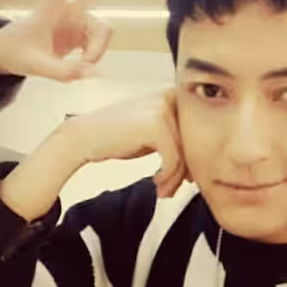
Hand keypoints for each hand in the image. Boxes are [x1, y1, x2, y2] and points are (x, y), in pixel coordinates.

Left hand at [0, 0, 143, 80]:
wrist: (15, 55)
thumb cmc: (18, 52)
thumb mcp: (35, 66)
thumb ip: (63, 72)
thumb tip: (92, 71)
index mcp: (51, 6)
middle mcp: (71, 7)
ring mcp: (81, 18)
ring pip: (104, 31)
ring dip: (97, 51)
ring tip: (80, 66)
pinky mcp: (86, 30)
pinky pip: (101, 44)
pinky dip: (94, 56)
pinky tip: (81, 62)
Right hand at [0, 86, 191, 220]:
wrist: (84, 137)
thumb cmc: (119, 137)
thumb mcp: (154, 135)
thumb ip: (177, 140)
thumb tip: (202, 161)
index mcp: (173, 94)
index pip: (195, 131)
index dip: (191, 158)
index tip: (184, 179)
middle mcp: (170, 96)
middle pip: (191, 142)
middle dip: (184, 171)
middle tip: (172, 189)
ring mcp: (163, 108)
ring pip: (183, 153)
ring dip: (175, 179)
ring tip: (164, 192)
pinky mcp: (156, 123)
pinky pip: (172, 158)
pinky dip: (167, 176)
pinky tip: (156, 183)